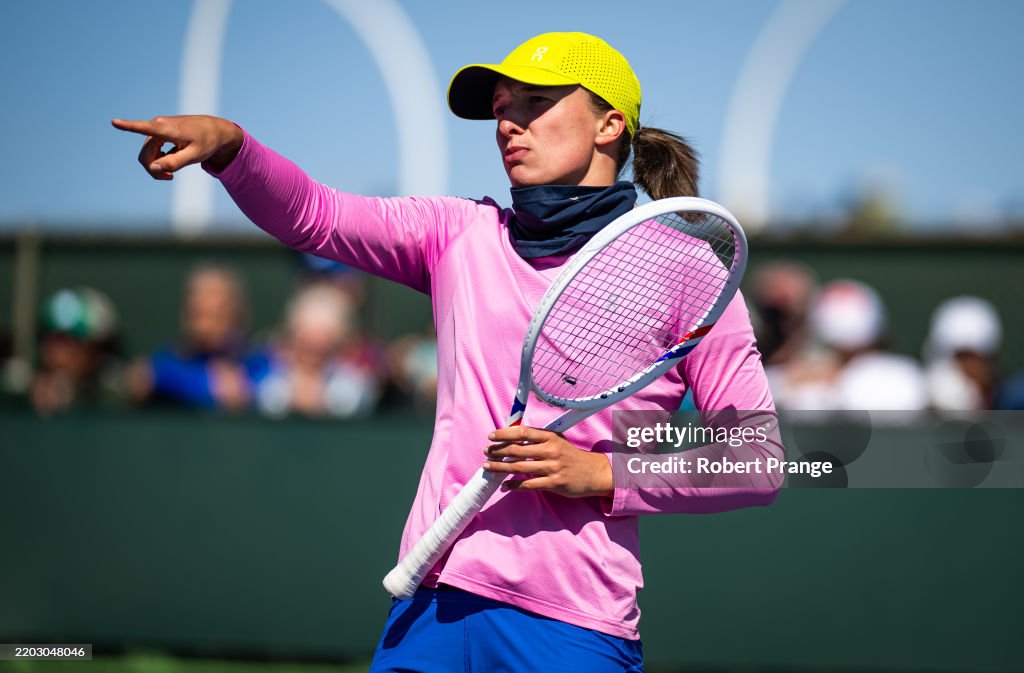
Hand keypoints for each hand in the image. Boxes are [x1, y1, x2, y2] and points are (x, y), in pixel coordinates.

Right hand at [111, 115, 243, 179]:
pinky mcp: (159, 133)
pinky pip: (151, 151)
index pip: (144, 128)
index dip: (128, 126)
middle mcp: (158, 125)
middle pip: (145, 154)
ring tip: (173, 173)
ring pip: (147, 154)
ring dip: (157, 166)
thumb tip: (154, 168)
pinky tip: (171, 164)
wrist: (215, 130)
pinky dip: (159, 161)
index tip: (114, 122)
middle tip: (170, 178)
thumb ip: (176, 162)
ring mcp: (157, 129)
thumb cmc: (207, 142)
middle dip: (154, 169)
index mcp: (166, 128)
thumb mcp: (195, 156)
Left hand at [483, 426, 613, 497]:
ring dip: (500, 467)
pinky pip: (528, 484)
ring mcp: (552, 468)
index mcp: (550, 437)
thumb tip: (514, 436)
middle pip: (517, 450)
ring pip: (519, 467)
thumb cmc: (571, 455)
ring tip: (487, 467)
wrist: (593, 472)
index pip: (522, 433)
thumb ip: (538, 438)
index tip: (491, 436)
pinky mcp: (553, 483)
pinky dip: (513, 485)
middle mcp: (550, 450)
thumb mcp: (558, 440)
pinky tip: (504, 485)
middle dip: (498, 451)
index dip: (504, 434)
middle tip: (486, 452)